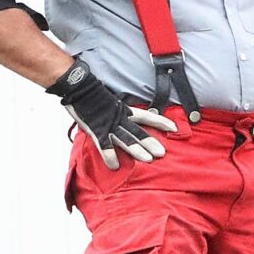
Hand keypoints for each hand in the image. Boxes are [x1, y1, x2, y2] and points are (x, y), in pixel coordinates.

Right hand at [49, 58, 175, 167]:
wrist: (78, 87)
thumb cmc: (94, 96)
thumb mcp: (113, 104)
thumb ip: (121, 114)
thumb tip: (129, 122)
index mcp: (125, 111)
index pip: (147, 116)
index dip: (160, 122)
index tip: (174, 128)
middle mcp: (119, 118)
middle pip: (138, 132)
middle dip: (150, 143)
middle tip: (162, 153)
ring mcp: (108, 125)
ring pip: (125, 139)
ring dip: (137, 150)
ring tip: (148, 159)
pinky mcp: (96, 130)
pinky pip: (104, 145)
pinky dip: (109, 155)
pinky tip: (115, 165)